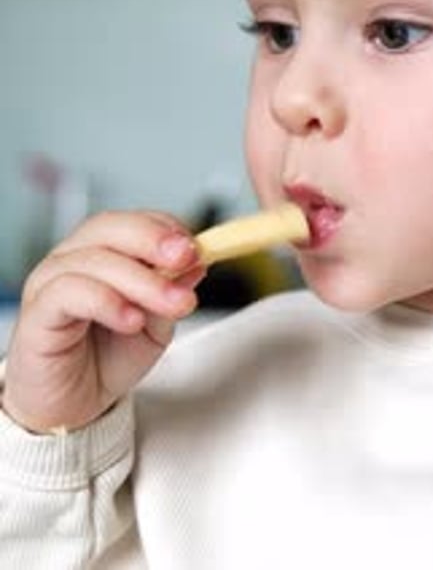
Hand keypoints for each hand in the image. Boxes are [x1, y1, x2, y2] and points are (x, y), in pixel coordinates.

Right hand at [2, 210, 204, 432]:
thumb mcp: (156, 325)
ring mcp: (50, 281)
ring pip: (95, 260)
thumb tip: (197, 262)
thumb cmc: (107, 358)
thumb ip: (171, 293)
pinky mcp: (37, 313)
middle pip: (111, 229)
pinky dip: (106, 301)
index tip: (197, 249)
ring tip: (173, 304)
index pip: (134, 222)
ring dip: (142, 280)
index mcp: (103, 252)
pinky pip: (69, 292)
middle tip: (185, 259)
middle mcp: (74, 258)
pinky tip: (132, 319)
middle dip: (153, 240)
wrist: (74, 407)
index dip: (166, 229)